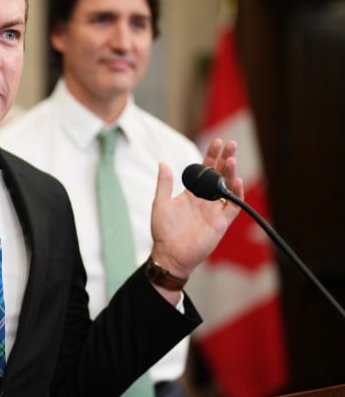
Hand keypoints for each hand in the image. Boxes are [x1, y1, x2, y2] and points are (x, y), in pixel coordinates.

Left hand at [149, 138, 242, 280]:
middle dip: (226, 159)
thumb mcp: (161, 203)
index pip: (205, 170)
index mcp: (192, 193)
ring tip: (231, 159)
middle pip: (220, 175)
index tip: (217, 142)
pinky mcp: (221, 222)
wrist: (169, 253)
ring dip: (231, 173)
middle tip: (231, 144)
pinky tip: (236, 181)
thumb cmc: (163, 230)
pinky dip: (236, 194)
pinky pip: (233, 206)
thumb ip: (164, 184)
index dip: (212, 156)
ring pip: (228, 187)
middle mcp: (206, 199)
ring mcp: (215, 210)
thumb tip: (163, 163)